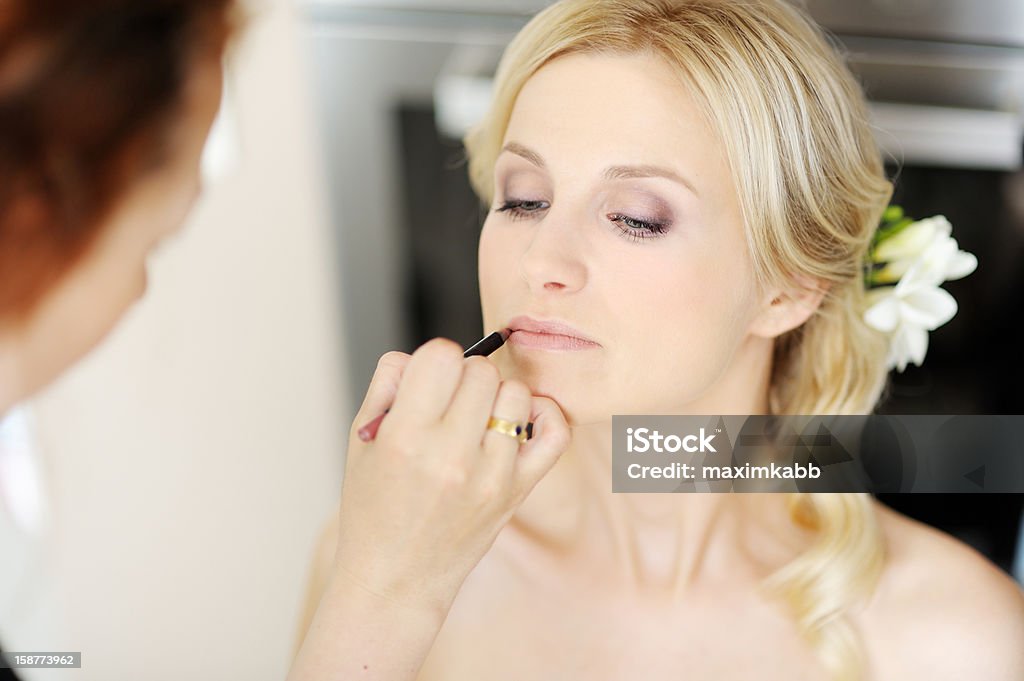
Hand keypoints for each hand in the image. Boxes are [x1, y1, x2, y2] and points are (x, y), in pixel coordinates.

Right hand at [333, 338, 570, 615]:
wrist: (395, 579)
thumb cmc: (373, 510)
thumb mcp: (360, 440)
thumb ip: (388, 383)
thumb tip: (421, 353)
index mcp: (404, 437)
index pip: (441, 354)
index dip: (433, 359)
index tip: (428, 380)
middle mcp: (450, 454)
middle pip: (481, 370)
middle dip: (463, 377)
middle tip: (448, 404)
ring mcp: (491, 474)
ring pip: (515, 392)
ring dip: (496, 396)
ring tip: (475, 420)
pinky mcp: (518, 491)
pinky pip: (554, 431)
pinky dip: (544, 414)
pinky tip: (518, 421)